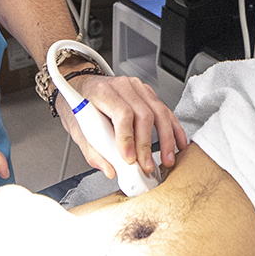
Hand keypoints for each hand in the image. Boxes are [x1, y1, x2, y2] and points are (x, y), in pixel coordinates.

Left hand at [57, 73, 187, 178]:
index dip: (127, 138)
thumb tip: (110, 169)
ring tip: (167, 159)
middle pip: (143, 114)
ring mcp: (137, 88)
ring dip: (166, 139)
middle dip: (146, 145)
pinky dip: (173, 129)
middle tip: (146, 166)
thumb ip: (93, 151)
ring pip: (159, 112)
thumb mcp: (76, 128)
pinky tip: (178, 143)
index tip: (129, 159)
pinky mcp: (147, 94)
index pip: (121, 113)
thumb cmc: (78, 104)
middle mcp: (122, 86)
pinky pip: (165, 111)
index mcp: (101, 92)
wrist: (80, 85)